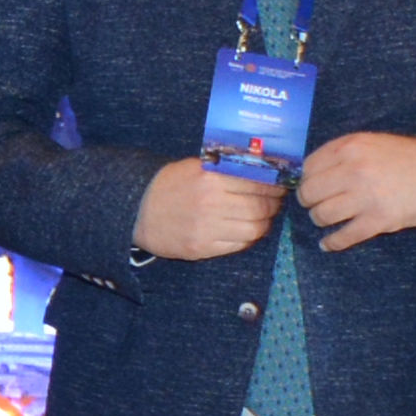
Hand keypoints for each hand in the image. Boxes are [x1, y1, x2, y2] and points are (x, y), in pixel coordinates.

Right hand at [135, 156, 284, 262]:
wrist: (136, 210)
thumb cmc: (169, 185)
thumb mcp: (195, 167)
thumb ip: (226, 167)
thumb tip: (262, 167)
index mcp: (211, 178)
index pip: (258, 183)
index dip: (275, 186)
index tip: (280, 185)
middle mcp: (211, 203)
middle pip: (260, 208)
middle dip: (273, 205)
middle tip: (274, 202)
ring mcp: (206, 228)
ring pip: (254, 229)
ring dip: (264, 223)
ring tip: (262, 217)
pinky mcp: (201, 248)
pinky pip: (238, 245)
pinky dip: (249, 238)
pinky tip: (246, 230)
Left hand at [297, 129, 415, 248]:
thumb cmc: (407, 157)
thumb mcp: (372, 143)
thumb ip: (343, 154)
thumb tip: (311, 172)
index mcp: (350, 147)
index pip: (308, 167)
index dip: (305, 179)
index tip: (311, 186)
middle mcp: (354, 170)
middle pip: (310, 193)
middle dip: (309, 201)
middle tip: (317, 204)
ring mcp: (366, 196)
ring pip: (322, 215)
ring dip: (320, 220)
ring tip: (326, 220)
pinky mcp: (378, 220)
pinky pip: (343, 237)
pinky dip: (332, 243)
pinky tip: (327, 244)